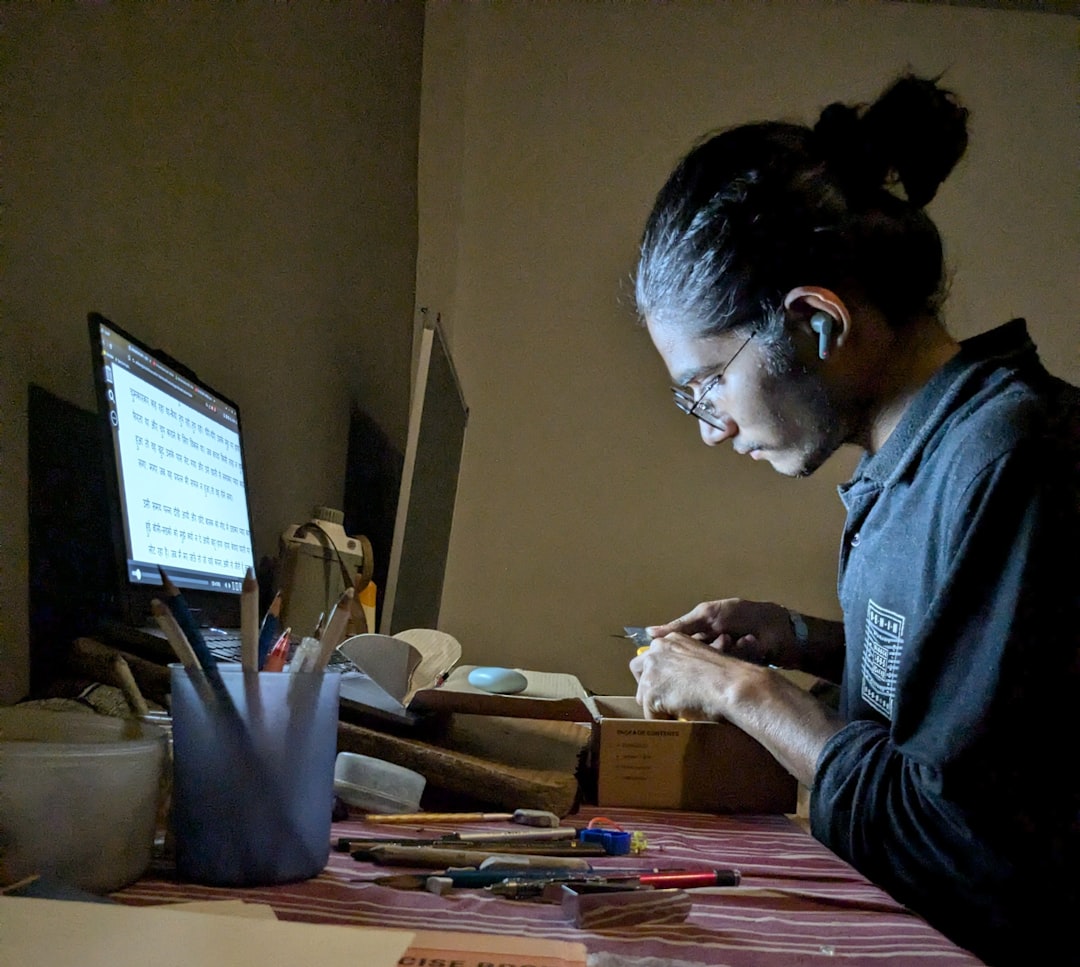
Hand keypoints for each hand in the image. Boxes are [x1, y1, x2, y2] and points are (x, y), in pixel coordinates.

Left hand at [629, 632, 766, 721]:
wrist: (732, 685)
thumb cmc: (728, 675)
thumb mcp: (704, 658)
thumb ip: (687, 663)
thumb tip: (680, 679)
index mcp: (672, 639)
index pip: (652, 656)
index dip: (658, 673)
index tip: (667, 685)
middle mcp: (657, 650)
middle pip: (638, 669)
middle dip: (647, 685)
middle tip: (662, 700)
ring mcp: (652, 670)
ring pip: (643, 693)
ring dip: (656, 705)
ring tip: (675, 713)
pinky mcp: (651, 691)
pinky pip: (649, 713)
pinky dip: (661, 720)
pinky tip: (677, 720)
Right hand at [646, 598, 798, 667]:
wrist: (782, 629)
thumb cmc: (744, 616)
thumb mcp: (708, 615)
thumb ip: (680, 625)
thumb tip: (648, 632)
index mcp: (698, 635)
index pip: (676, 649)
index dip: (674, 656)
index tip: (669, 661)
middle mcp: (708, 649)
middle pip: (693, 661)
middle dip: (708, 652)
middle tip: (723, 639)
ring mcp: (724, 662)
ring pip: (712, 667)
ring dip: (727, 652)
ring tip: (740, 639)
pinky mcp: (738, 673)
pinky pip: (730, 672)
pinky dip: (741, 656)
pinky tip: (751, 644)